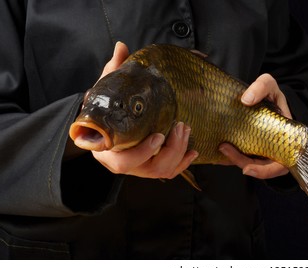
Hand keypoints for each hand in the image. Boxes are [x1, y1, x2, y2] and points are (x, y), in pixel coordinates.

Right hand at [91, 42, 197, 177]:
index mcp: (108, 149)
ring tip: (186, 130)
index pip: (124, 161)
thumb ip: (114, 71)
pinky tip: (193, 151)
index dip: (143, 152)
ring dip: (178, 153)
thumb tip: (122, 47)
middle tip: (180, 127)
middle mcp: (123, 163)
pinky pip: (170, 172)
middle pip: (149, 169)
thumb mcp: (106, 91)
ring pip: (162, 171)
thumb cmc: (106, 110)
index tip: (158, 135)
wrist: (105, 125)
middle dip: (170, 150)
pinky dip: (183, 164)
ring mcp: (139, 168)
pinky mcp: (151, 167)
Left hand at [219, 74, 290, 178]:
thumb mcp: (270, 85)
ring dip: (234, 160)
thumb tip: (246, 100)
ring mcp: (261, 150)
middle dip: (243, 163)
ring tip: (221, 148)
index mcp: (286, 140)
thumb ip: (262, 87)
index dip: (265, 171)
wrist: (261, 96)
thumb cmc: (271, 94)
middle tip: (225, 151)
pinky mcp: (249, 148)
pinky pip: (240, 158)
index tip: (247, 169)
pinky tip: (216, 153)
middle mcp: (274, 149)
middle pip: (262, 168)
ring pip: (249, 164)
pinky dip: (229, 158)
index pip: (279, 164)